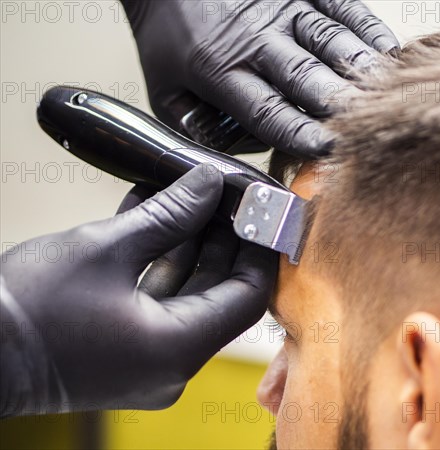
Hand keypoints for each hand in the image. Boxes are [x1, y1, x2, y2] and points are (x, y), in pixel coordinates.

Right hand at [0, 164, 276, 416]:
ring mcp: (148, 361)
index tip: (259, 213)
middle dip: (222, 241)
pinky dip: (160, 262)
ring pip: (188, 295)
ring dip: (190, 246)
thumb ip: (170, 214)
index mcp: (177, 348)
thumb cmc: (26, 307)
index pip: (247, 296)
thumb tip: (210, 184)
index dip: (258, 250)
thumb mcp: (107, 248)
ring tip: (190, 198)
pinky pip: (159, 302)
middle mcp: (171, 364)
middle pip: (219, 294)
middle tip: (223, 197)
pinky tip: (157, 218)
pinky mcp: (127, 350)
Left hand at [121, 0, 398, 157]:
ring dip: (360, 68)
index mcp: (221, 71)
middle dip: (338, 104)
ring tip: (387, 93)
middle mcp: (257, 40)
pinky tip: (389, 51)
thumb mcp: (166, 92)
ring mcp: (283, 9)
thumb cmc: (170, 36)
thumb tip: (237, 163)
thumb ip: (199, 130)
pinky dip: (367, 29)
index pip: (269, 112)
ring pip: (329, 41)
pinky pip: (342, 7)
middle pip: (306, 76)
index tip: (329, 151)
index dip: (301, 134)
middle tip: (368, 126)